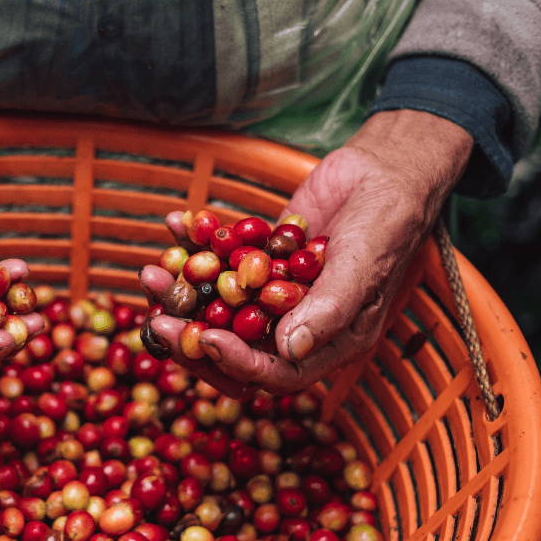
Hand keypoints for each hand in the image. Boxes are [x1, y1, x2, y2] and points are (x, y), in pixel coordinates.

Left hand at [141, 110, 472, 394]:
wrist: (387, 168)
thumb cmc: (389, 220)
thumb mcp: (364, 264)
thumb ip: (329, 309)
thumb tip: (289, 350)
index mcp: (327, 343)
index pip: (276, 372)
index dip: (237, 362)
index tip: (203, 339)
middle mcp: (295, 325)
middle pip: (235, 347)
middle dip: (192, 336)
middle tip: (156, 316)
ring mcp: (272, 293)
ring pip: (217, 306)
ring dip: (182, 292)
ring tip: (151, 273)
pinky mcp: (257, 259)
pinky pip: (219, 261)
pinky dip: (193, 245)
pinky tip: (174, 223)